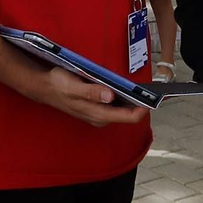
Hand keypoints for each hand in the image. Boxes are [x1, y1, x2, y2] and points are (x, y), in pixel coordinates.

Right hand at [23, 66, 149, 127]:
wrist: (44, 86)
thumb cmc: (59, 85)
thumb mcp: (74, 86)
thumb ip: (92, 92)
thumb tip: (110, 96)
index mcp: (98, 114)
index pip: (129, 117)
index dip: (144, 108)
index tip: (156, 97)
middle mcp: (100, 117)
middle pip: (129, 114)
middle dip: (142, 103)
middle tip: (157, 90)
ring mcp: (99, 114)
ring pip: (123, 110)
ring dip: (134, 100)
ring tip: (147, 88)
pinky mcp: (97, 108)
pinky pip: (117, 106)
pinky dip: (125, 98)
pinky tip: (130, 89)